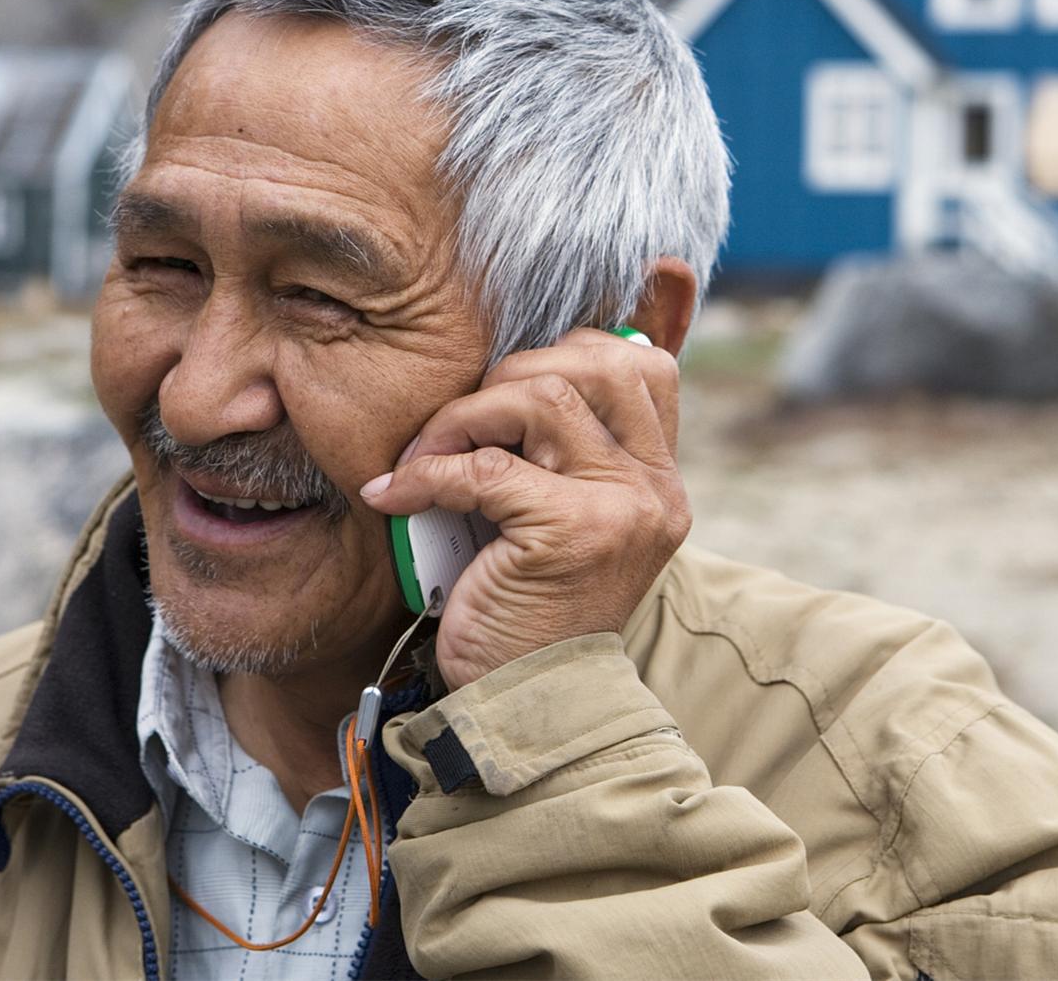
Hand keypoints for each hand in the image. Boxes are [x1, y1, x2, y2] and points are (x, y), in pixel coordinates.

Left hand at [359, 328, 690, 689]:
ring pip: (543, 396)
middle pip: (591, 364)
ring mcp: (620, 508)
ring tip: (427, 455)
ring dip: (464, 415)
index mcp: (662, 479)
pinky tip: (396, 495)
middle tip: (455, 427)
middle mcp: (655, 488)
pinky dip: (425, 473)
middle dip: (506, 377)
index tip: (507, 392)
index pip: (642, 365)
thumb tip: (515, 371)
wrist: (529, 703)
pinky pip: (483, 467)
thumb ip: (567, 454)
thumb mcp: (567, 518)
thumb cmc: (532, 606)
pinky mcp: (569, 532)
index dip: (567, 353)